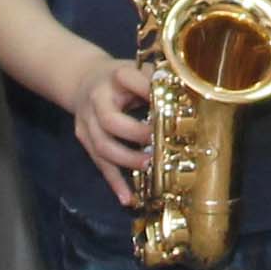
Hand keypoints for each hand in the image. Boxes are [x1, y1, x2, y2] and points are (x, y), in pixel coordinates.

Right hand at [69, 51, 156, 200]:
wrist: (82, 79)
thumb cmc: (120, 79)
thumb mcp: (137, 71)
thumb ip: (157, 82)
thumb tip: (188, 99)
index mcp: (114, 77)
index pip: (128, 80)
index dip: (147, 92)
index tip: (168, 105)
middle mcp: (97, 100)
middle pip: (110, 121)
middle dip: (135, 134)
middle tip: (157, 143)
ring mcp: (87, 121)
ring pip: (102, 146)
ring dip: (127, 160)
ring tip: (148, 167)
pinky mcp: (84, 139)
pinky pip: (99, 163)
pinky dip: (114, 183)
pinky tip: (128, 198)